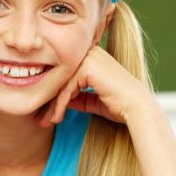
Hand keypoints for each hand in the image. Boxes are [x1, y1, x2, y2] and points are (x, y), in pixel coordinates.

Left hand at [37, 47, 153, 127]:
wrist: (137, 108)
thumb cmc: (118, 105)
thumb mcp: (90, 100)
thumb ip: (75, 96)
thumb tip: (57, 100)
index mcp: (91, 57)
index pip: (64, 76)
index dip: (53, 95)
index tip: (43, 113)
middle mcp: (89, 53)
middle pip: (59, 79)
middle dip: (47, 101)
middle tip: (38, 119)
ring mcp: (88, 58)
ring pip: (60, 85)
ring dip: (51, 106)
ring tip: (44, 122)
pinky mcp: (87, 67)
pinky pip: (66, 89)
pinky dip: (60, 105)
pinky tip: (57, 118)